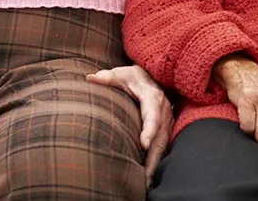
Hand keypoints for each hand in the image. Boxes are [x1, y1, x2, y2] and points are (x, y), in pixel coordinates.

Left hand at [87, 65, 173, 184]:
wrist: (150, 77)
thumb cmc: (133, 77)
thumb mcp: (122, 74)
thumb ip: (108, 77)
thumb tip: (91, 78)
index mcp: (153, 98)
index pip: (153, 115)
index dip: (150, 129)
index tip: (144, 144)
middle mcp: (163, 112)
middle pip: (161, 137)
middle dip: (154, 158)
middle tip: (144, 177)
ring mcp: (166, 122)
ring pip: (163, 146)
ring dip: (155, 165)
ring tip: (146, 184)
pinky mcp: (165, 130)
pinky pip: (162, 148)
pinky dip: (156, 163)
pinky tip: (148, 178)